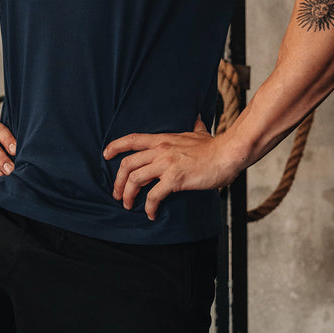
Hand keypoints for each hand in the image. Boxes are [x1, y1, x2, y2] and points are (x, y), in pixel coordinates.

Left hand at [103, 118, 234, 220]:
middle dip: (118, 181)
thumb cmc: (215, 147)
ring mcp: (166, 164)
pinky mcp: (175, 179)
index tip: (105, 155)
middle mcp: (160, 150)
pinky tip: (150, 214)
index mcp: (163, 139)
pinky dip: (148, 207)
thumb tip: (197, 119)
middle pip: (127, 164)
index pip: (132, 139)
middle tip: (117, 194)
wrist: (228, 154)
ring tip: (128, 206)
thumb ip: (194, 128)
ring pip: (135, 180)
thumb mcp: (200, 132)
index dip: (115, 146)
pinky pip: (153, 195)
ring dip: (128, 195)